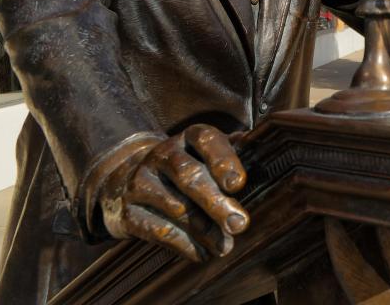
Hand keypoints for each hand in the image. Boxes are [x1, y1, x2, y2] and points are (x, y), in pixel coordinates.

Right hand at [98, 124, 248, 261]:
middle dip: (217, 203)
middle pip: (190, 176)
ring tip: (225, 245)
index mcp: (188, 137)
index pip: (207, 140)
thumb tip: (263, 153)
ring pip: (177, 207)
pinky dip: (185, 245)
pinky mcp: (127, 211)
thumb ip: (233, 154)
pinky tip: (203, 253)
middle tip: (240, 224)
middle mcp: (162, 154)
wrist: (126, 180)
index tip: (239, 184)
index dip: (223, 161)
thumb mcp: (206, 154)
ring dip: (205, 230)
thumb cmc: (185, 167)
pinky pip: (158, 230)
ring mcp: (140, 181)